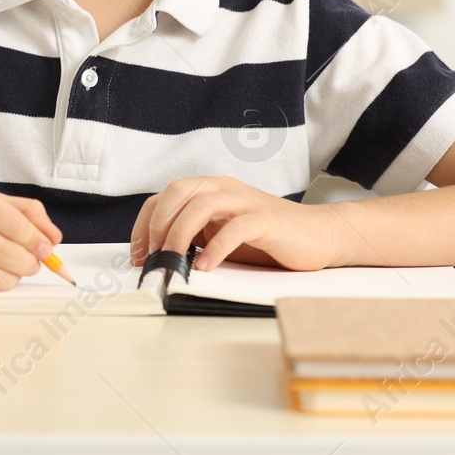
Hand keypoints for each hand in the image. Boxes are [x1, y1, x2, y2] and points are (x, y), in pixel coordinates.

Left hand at [129, 176, 342, 272]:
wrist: (318, 235)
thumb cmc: (267, 239)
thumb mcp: (220, 235)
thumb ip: (195, 237)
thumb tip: (157, 256)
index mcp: (210, 190)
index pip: (165, 197)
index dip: (144, 223)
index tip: (136, 253)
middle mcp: (224, 188)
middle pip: (178, 192)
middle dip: (158, 224)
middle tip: (152, 255)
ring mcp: (244, 201)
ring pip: (201, 204)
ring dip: (180, 233)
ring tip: (172, 259)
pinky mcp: (265, 219)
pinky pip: (234, 228)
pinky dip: (215, 248)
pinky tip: (205, 266)